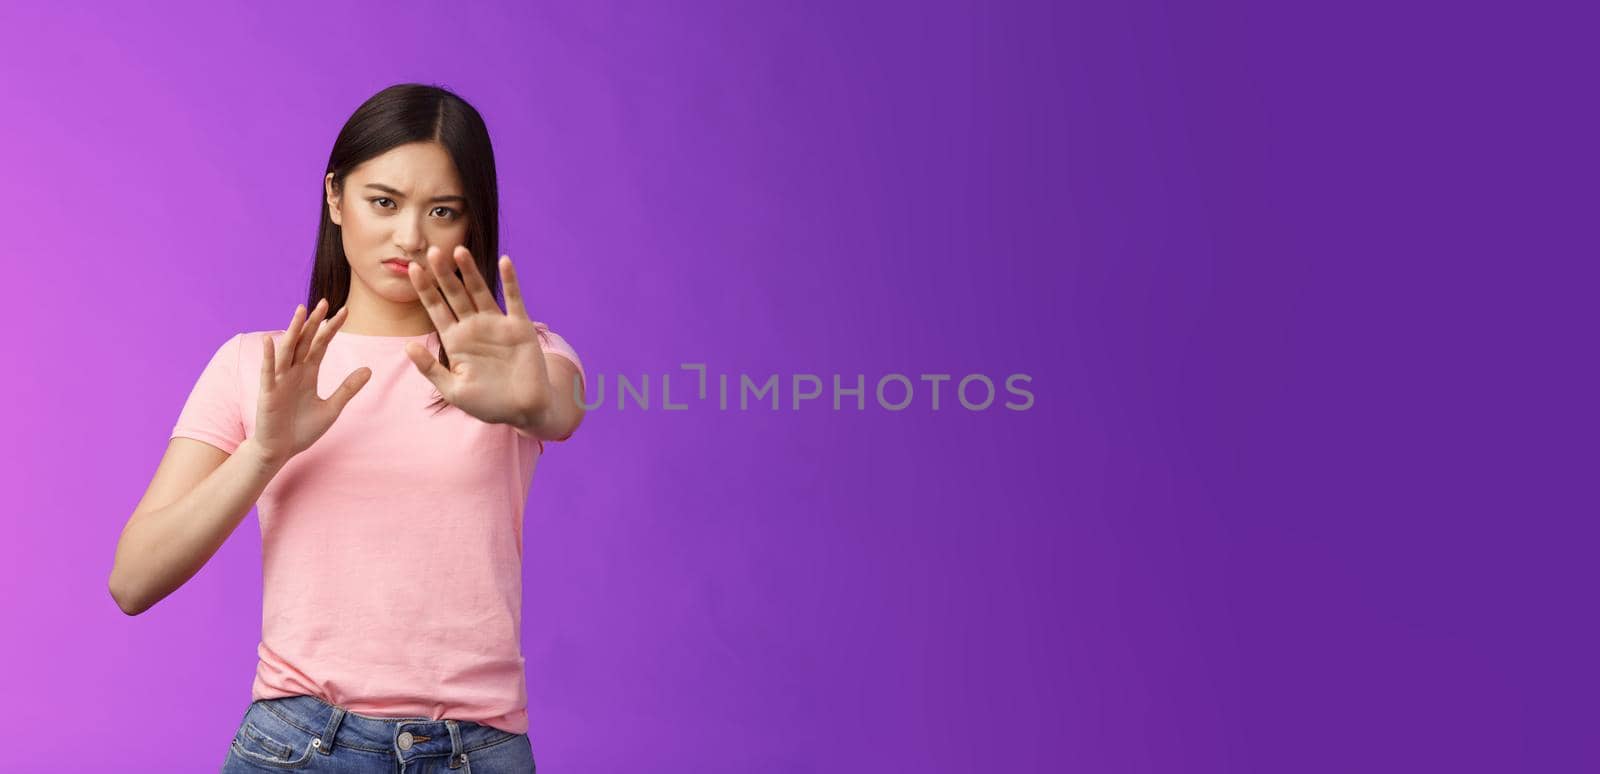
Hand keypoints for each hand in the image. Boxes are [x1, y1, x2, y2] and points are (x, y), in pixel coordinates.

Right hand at [251, 299, 371, 465]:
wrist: (280, 451)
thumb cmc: (302, 429)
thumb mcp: (332, 408)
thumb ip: (348, 388)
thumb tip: (369, 369)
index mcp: (308, 373)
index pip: (321, 344)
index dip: (332, 328)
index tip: (345, 311)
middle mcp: (294, 371)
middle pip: (306, 341)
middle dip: (315, 322)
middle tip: (325, 301)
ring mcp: (280, 380)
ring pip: (287, 350)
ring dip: (293, 331)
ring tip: (301, 311)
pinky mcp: (269, 393)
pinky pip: (269, 372)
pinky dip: (269, 356)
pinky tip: (270, 340)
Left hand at [402, 244, 551, 428]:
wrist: (524, 410)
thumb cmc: (488, 404)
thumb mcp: (453, 390)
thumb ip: (431, 369)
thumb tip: (407, 347)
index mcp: (455, 340)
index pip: (436, 308)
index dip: (425, 289)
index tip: (412, 269)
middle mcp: (474, 327)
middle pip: (455, 294)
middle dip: (443, 274)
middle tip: (431, 251)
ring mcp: (497, 325)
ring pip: (480, 292)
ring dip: (470, 271)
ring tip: (459, 250)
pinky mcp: (519, 327)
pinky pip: (514, 299)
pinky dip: (510, 281)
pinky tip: (505, 261)